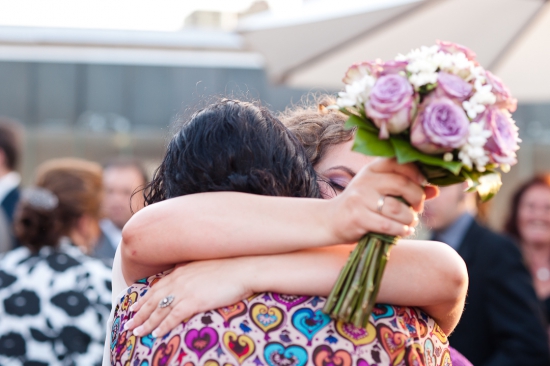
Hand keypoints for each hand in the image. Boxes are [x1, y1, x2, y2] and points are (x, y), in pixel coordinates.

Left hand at [124, 258, 251, 337]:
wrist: (243, 269)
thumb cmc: (230, 267)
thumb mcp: (206, 265)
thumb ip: (193, 271)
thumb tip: (188, 274)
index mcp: (181, 271)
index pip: (157, 286)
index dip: (144, 298)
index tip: (135, 306)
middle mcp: (178, 280)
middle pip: (153, 299)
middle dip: (139, 313)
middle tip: (128, 324)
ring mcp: (185, 291)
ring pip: (159, 310)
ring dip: (146, 322)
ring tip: (136, 333)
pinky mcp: (194, 301)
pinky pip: (173, 316)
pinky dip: (163, 326)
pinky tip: (155, 334)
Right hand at [327, 158, 438, 241]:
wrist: (330, 220)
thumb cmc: (361, 205)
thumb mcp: (380, 191)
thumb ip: (406, 189)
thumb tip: (434, 191)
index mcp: (372, 169)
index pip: (399, 162)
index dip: (417, 173)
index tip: (423, 184)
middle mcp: (365, 180)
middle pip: (401, 184)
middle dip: (417, 198)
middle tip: (418, 208)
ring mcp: (360, 198)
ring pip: (397, 208)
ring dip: (410, 218)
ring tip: (410, 222)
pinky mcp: (358, 217)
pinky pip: (388, 225)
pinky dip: (401, 230)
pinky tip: (403, 231)